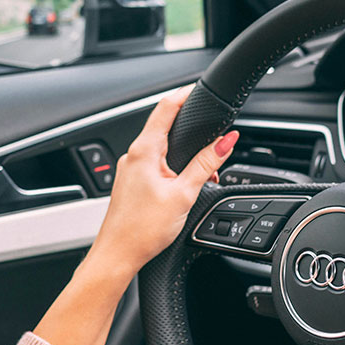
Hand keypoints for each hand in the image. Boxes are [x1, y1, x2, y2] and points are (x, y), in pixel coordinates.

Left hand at [88, 86, 237, 276]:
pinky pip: (154, 166)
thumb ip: (206, 164)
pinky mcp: (131, 184)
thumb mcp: (184, 193)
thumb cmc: (142, 230)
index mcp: (144, 150)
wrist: (117, 256)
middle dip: (190, 131)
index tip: (199, 89)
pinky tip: (183, 186)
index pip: (165, 107)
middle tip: (212, 134)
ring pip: (160, 150)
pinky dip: (172, 169)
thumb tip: (226, 141)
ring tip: (203, 173)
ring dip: (183, 154)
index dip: (184, 94)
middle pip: (164, 127)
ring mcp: (129, 170)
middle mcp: (133, 156)